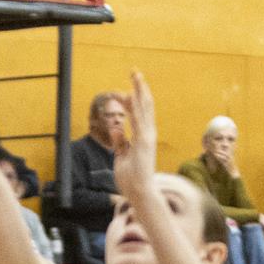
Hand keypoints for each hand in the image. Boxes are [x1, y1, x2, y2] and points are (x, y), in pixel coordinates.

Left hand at [112, 71, 157, 200]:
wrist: (138, 192)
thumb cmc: (131, 178)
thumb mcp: (121, 156)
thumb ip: (119, 142)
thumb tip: (115, 127)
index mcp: (143, 136)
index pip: (138, 112)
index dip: (131, 98)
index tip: (120, 91)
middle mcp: (148, 134)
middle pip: (145, 105)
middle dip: (139, 87)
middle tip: (134, 71)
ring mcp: (147, 137)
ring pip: (144, 108)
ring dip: (139, 91)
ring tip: (135, 75)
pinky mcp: (144, 143)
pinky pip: (139, 120)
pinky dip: (136, 107)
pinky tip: (131, 94)